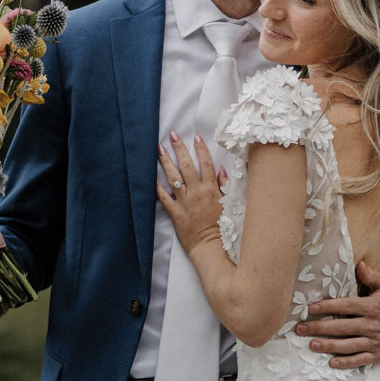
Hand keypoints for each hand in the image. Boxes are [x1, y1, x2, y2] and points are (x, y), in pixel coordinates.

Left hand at [154, 131, 225, 251]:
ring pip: (174, 178)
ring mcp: (185, 202)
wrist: (211, 245)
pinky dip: (157, 187)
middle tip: (173, 135)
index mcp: (212, 189)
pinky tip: (150, 176)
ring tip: (159, 149)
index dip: (201, 149)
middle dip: (180, 149)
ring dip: (166, 162)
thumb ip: (225, 186)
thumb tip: (222, 170)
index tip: (196, 137)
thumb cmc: (221, 227)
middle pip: (187, 166)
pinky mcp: (175, 212)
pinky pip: (164, 197)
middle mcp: (197, 193)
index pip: (206, 164)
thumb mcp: (229, 204)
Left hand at [293, 259, 379, 369]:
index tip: (311, 309)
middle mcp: (372, 325)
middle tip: (300, 329)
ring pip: (348, 345)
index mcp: (372, 307)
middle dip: (319, 328)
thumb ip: (371, 276)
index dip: (328, 307)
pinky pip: (360, 360)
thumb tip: (358, 265)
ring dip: (328, 346)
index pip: (346, 306)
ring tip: (311, 345)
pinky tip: (331, 363)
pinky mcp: (377, 355)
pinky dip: (346, 362)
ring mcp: (375, 341)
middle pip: (342, 327)